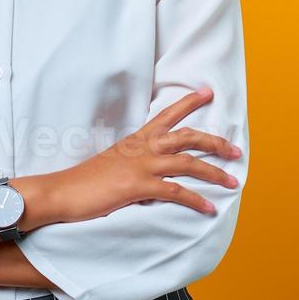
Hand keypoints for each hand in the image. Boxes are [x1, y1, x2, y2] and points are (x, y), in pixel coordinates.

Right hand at [47, 87, 239, 222]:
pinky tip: (208, 208)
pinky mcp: (139, 186)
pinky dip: (196, 200)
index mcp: (136, 139)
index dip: (189, 102)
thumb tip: (152, 174)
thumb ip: (134, 162)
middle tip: (236, 150)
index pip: (167, 114)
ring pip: (188, 163)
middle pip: (188, 136)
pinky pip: (176, 192)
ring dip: (214, 173)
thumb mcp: (114, 163)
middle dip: (215, 142)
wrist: (63, 191)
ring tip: (232, 183)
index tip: (208, 91)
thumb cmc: (86, 181)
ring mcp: (142, 166)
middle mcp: (143, 148)